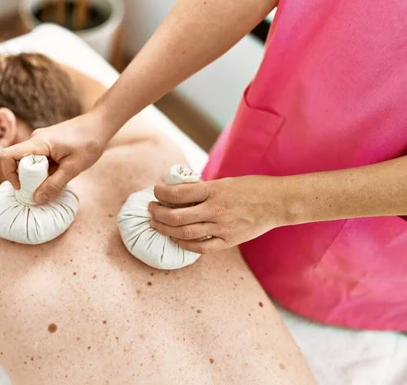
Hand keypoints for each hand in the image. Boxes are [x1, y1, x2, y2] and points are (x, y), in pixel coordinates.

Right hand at [0, 111, 111, 203]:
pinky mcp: (48, 143)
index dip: (9, 173)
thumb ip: (54, 184)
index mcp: (38, 143)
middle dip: (25, 178)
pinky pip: (39, 158)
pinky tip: (60, 173)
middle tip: (41, 190)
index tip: (22, 187)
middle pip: (17, 161)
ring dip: (37, 175)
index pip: (8, 155)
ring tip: (56, 180)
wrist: (100, 124)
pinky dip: (44, 169)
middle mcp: (36, 139)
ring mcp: (41, 140)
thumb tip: (36, 199)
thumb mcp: (73, 168)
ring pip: (29, 161)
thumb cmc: (89, 142)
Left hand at [149, 175, 287, 252]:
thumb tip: (179, 192)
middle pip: (176, 217)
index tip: (155, 191)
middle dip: (157, 214)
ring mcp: (222, 227)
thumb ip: (203, 189)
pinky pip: (201, 247)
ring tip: (156, 225)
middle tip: (151, 210)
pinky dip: (185, 245)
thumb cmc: (251, 188)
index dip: (160, 193)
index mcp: (213, 190)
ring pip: (185, 234)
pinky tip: (176, 240)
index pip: (177, 193)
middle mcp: (215, 209)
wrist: (278, 202)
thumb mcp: (225, 182)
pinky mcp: (229, 240)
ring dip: (165, 230)